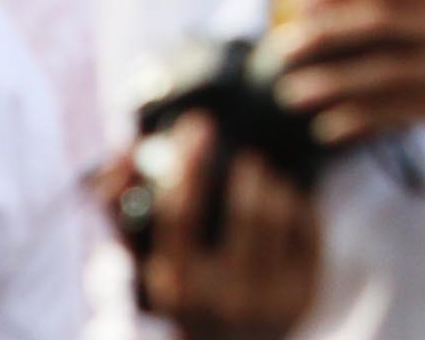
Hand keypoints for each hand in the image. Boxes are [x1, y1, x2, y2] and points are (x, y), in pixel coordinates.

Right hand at [113, 112, 320, 339]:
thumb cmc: (182, 296)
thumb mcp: (148, 265)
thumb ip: (127, 216)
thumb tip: (117, 161)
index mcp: (175, 289)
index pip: (181, 217)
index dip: (188, 164)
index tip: (198, 124)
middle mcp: (223, 299)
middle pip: (245, 209)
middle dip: (245, 168)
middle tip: (242, 153)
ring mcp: (270, 299)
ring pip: (279, 211)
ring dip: (269, 183)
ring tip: (258, 180)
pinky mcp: (306, 293)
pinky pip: (306, 223)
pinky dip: (293, 200)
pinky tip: (281, 202)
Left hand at [272, 0, 424, 169]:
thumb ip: (413, 18)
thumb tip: (337, 18)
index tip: (293, 3)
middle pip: (378, 17)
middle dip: (323, 30)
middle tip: (280, 48)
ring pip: (383, 68)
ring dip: (330, 80)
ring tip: (290, 94)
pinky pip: (397, 110)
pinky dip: (358, 118)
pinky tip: (328, 129)